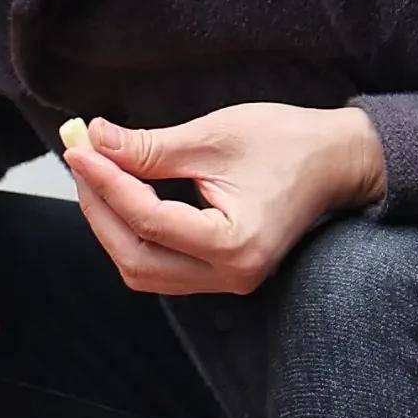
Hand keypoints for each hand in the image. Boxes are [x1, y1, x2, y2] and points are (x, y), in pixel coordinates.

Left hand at [60, 101, 386, 296]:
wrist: (337, 161)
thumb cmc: (288, 143)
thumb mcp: (215, 137)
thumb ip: (151, 148)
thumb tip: (94, 141)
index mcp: (236, 244)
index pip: (148, 220)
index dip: (105, 183)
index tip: (79, 148)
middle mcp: (232, 275)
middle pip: (136, 258)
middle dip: (99, 209)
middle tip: (81, 161)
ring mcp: (227, 279)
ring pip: (143, 269)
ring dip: (111, 225)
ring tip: (95, 175)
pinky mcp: (221, 271)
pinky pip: (160, 265)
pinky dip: (132, 232)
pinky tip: (121, 194)